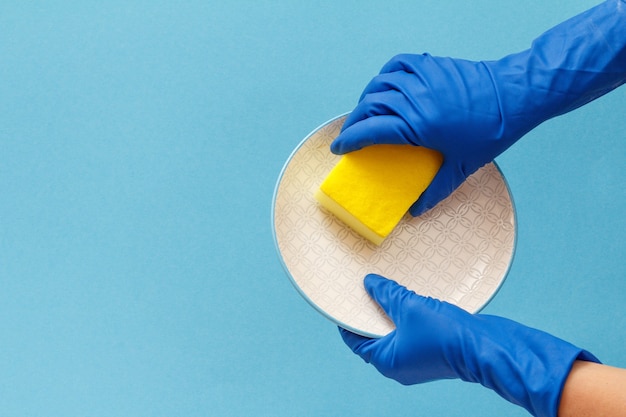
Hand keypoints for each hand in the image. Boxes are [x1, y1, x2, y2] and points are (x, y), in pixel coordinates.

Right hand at [332, 0, 625, 215]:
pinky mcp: (432, 65)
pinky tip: (387, 83)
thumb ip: (437, 190)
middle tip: (350, 133)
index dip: (349, 140)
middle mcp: (414, 100)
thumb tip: (417, 211)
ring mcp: (422, 79)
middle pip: (369, 106)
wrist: (516, 95)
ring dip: (367, 97)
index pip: (370, 130)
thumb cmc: (491, 132)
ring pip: (380, 83)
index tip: (338, 148)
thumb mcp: (463, 167)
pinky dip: (386, 73)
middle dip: (354, 121)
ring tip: (366, 110)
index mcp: (418, 126)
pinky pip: (399, 64)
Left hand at [340, 274, 598, 416]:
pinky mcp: (434, 351)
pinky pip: (412, 332)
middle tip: (363, 290)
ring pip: (395, 333)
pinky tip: (408, 297)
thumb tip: (369, 283)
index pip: (356, 341)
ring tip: (384, 289)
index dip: (347, 320)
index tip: (343, 300)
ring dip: (389, 313)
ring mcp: (418, 360)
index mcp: (386, 361)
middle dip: (369, 313)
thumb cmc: (446, 334)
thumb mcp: (409, 307)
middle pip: (374, 336)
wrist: (487, 347)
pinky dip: (406, 317)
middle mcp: (400, 365)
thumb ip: (387, 294)